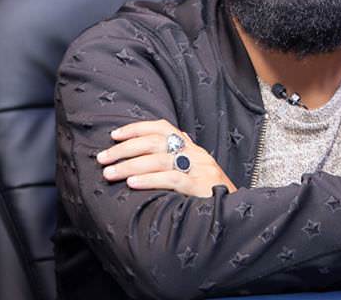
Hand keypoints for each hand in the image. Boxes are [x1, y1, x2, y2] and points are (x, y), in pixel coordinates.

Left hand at [96, 119, 237, 196]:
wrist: (237, 213)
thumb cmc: (208, 194)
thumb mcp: (192, 172)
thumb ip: (171, 163)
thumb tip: (137, 160)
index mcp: (191, 147)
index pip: (162, 127)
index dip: (136, 128)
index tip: (114, 135)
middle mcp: (195, 153)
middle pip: (154, 142)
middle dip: (124, 149)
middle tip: (102, 158)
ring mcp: (199, 169)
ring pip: (158, 160)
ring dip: (129, 165)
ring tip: (110, 173)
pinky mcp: (200, 186)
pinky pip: (171, 179)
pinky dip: (149, 180)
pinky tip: (131, 184)